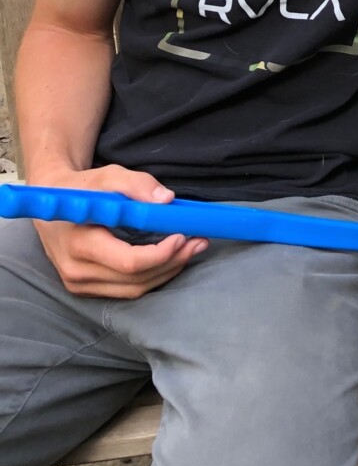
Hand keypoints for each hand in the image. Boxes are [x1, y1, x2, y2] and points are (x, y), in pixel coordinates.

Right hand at [29, 164, 206, 297]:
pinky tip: (169, 258)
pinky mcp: (86, 287)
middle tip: (197, 242)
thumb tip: (166, 199)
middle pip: (135, 280)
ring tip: (190, 249)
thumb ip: (136, 184)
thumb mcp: (107, 175)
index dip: (161, 254)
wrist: (52, 202)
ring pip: (133, 289)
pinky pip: (126, 290)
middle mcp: (76, 271)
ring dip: (166, 271)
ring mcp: (79, 284)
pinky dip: (152, 276)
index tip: (182, 235)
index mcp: (79, 244)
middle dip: (172, 262)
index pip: (128, 262)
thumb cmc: (80, 187)